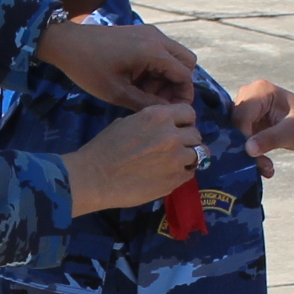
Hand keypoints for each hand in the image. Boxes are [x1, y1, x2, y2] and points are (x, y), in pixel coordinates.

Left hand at [35, 16, 195, 106]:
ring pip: (175, 57)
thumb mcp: (117, 92)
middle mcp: (157, 38)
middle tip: (157, 100)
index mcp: (153, 51)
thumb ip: (146, 103)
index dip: (183, 96)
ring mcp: (150, 33)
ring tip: (144, 92)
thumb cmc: (88, 68)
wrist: (66, 42)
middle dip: (178, 84)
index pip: (185, 75)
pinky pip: (162, 52)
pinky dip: (158, 67)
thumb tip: (167, 112)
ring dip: (167, 76)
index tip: (174, 112)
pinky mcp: (142, 34)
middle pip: (187, 63)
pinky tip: (138, 80)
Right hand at [62, 102, 199, 213]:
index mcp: (159, 116)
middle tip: (174, 148)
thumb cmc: (103, 148)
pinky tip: (169, 174)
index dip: (184, 121)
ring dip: (189, 158)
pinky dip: (183, 173)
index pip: (189, 112)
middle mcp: (172, 135)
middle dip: (187, 140)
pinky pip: (190, 174)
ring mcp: (176, 159)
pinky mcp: (175, 180)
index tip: (178, 128)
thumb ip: (151, 123)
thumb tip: (163, 128)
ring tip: (174, 163)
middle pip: (196, 134)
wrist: (94, 177)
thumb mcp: (126, 122)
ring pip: (199, 155)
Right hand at [232, 80, 293, 165]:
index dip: (243, 138)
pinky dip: (251, 154)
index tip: (256, 158)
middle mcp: (248, 96)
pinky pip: (240, 140)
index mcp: (259, 91)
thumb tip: (248, 150)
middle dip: (246, 149)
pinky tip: (264, 165)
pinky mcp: (246, 122)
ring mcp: (245, 109)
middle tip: (263, 167)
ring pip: (235, 135)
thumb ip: (271, 139)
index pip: (240, 117)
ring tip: (267, 168)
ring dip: (248, 155)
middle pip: (234, 126)